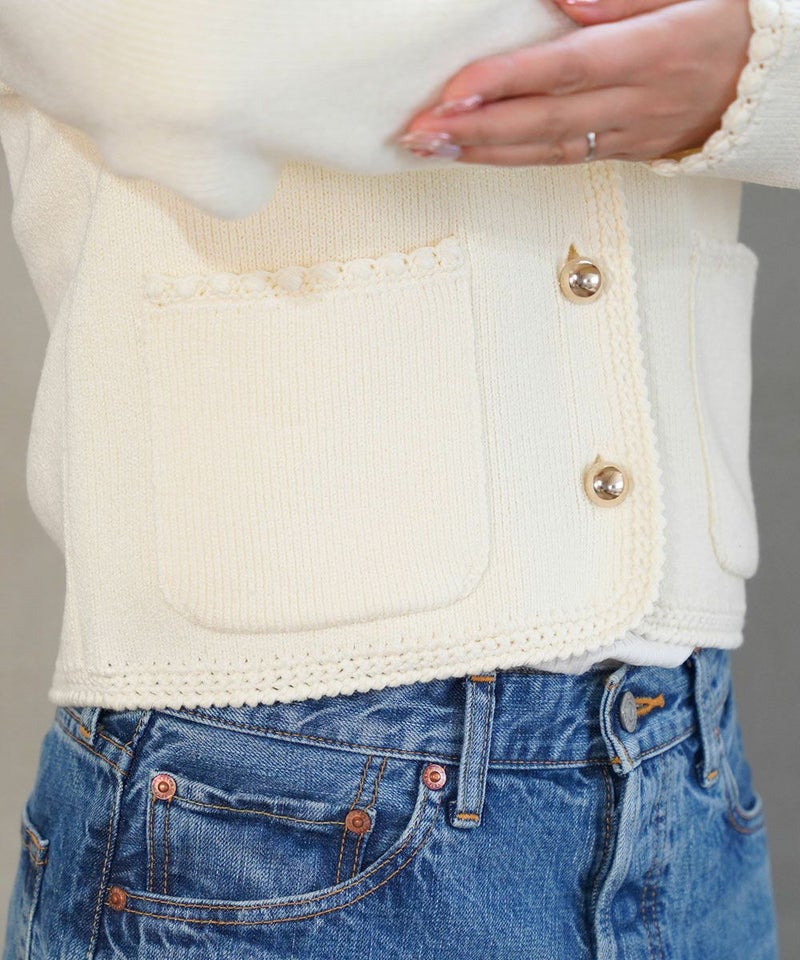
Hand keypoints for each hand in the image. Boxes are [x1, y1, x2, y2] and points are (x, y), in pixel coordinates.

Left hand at [395, 0, 752, 165]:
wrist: (769, 84)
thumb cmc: (725, 23)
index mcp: (654, 52)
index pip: (566, 69)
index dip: (507, 82)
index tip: (455, 90)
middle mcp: (637, 103)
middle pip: (544, 121)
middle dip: (475, 130)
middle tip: (419, 131)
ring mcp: (629, 135)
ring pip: (545, 151)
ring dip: (481, 153)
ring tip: (429, 148)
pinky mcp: (622, 152)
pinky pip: (559, 162)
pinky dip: (511, 161)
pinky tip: (472, 157)